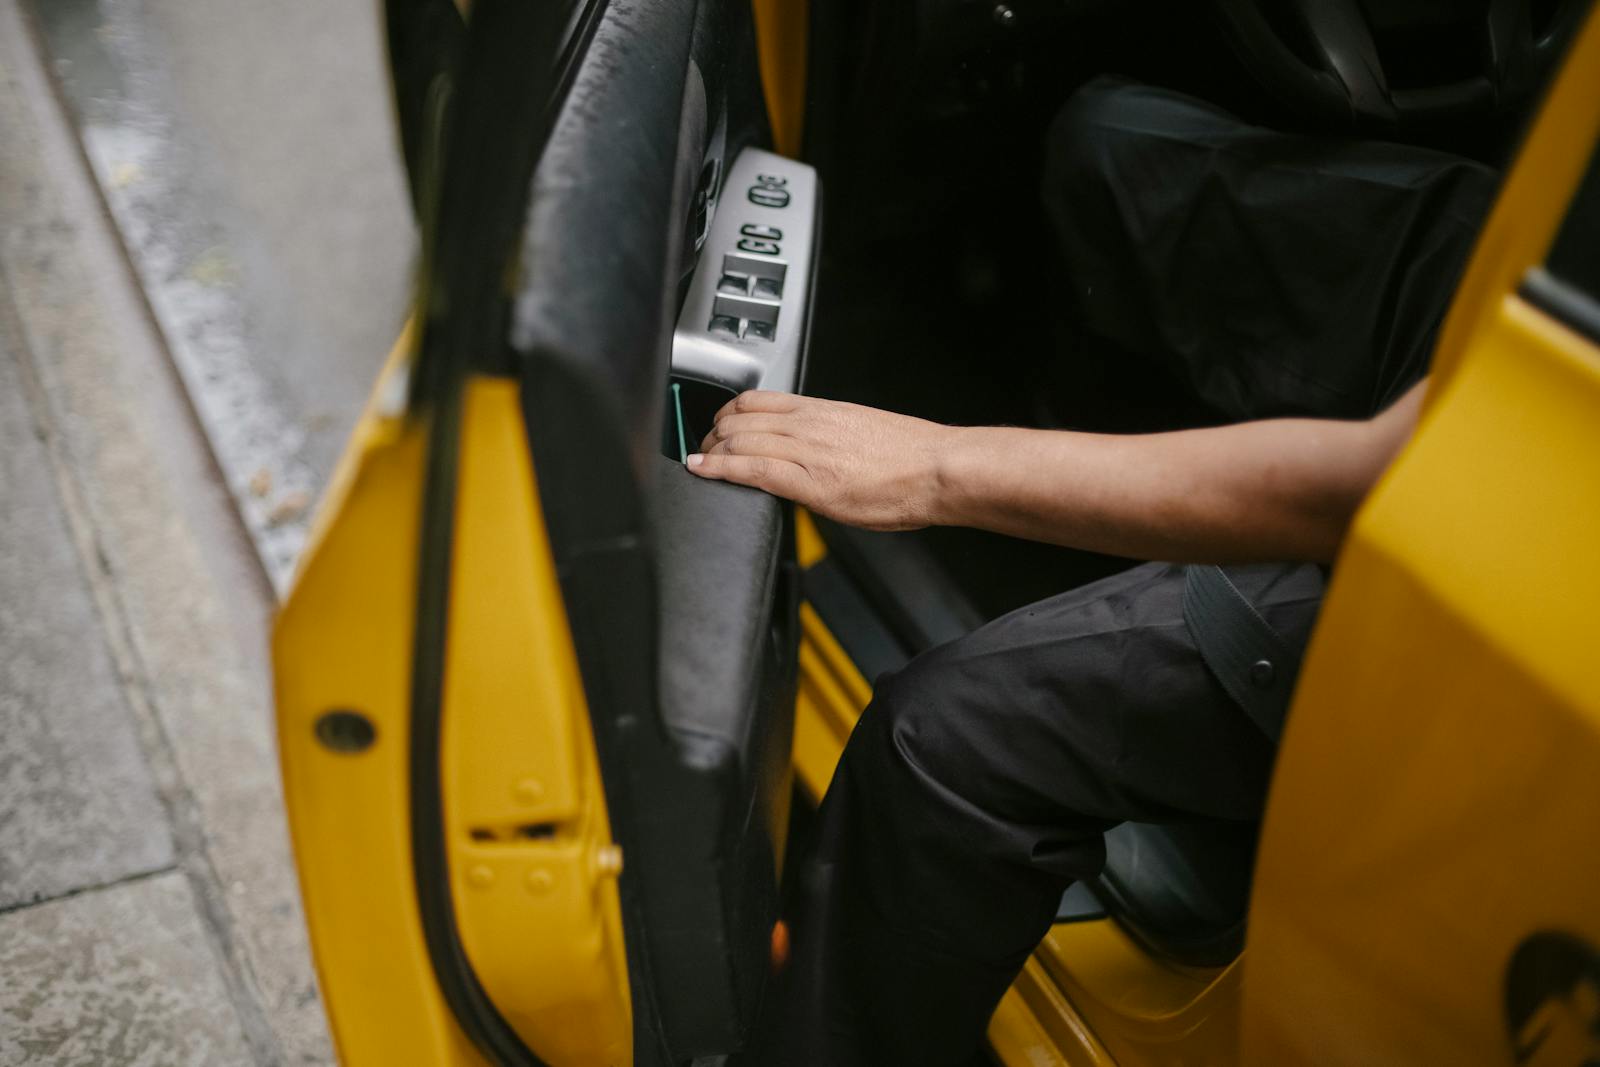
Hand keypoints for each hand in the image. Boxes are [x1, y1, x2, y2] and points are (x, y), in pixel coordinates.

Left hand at [687, 391, 956, 530]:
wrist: (938, 468)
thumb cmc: (911, 456)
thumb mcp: (861, 430)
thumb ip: (829, 436)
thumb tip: (810, 449)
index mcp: (821, 410)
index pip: (758, 400)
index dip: (727, 412)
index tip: (718, 425)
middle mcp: (809, 424)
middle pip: (740, 418)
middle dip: (713, 435)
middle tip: (704, 448)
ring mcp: (808, 452)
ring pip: (740, 440)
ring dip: (711, 452)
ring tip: (700, 462)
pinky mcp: (810, 482)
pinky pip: (752, 469)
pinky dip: (720, 469)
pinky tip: (703, 470)